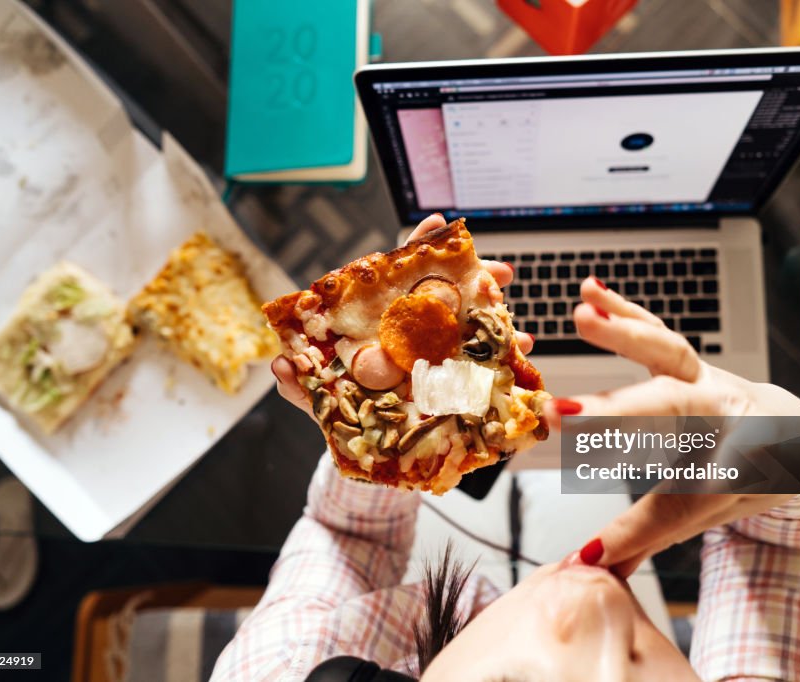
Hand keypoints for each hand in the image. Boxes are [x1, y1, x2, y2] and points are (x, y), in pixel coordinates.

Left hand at [271, 213, 533, 417]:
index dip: (416, 245)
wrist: (362, 449)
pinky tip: (518, 355)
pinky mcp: (448, 377)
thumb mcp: (314, 398)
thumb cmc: (336, 410)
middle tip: (500, 274)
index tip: (438, 224)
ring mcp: (429, 350)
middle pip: (442, 291)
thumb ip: (297, 385)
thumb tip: (280, 367)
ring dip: (497, 319)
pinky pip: (478, 362)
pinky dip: (501, 358)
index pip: (395, 272)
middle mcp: (405, 327)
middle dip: (475, 278)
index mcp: (374, 319)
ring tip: (517, 324)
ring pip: (468, 323)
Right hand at [548, 277, 799, 576]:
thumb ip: (643, 539)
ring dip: (625, 333)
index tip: (593, 550)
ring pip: (671, 353)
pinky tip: (590, 291)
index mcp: (747, 469)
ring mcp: (710, 380)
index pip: (690, 499)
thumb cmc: (751, 480)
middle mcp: (730, 416)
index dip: (642, 526)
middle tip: (565, 418)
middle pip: (678, 408)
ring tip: (584, 316)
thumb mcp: (706, 516)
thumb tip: (584, 567)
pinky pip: (658, 330)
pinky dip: (624, 309)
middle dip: (620, 412)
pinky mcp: (689, 360)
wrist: (794, 436)